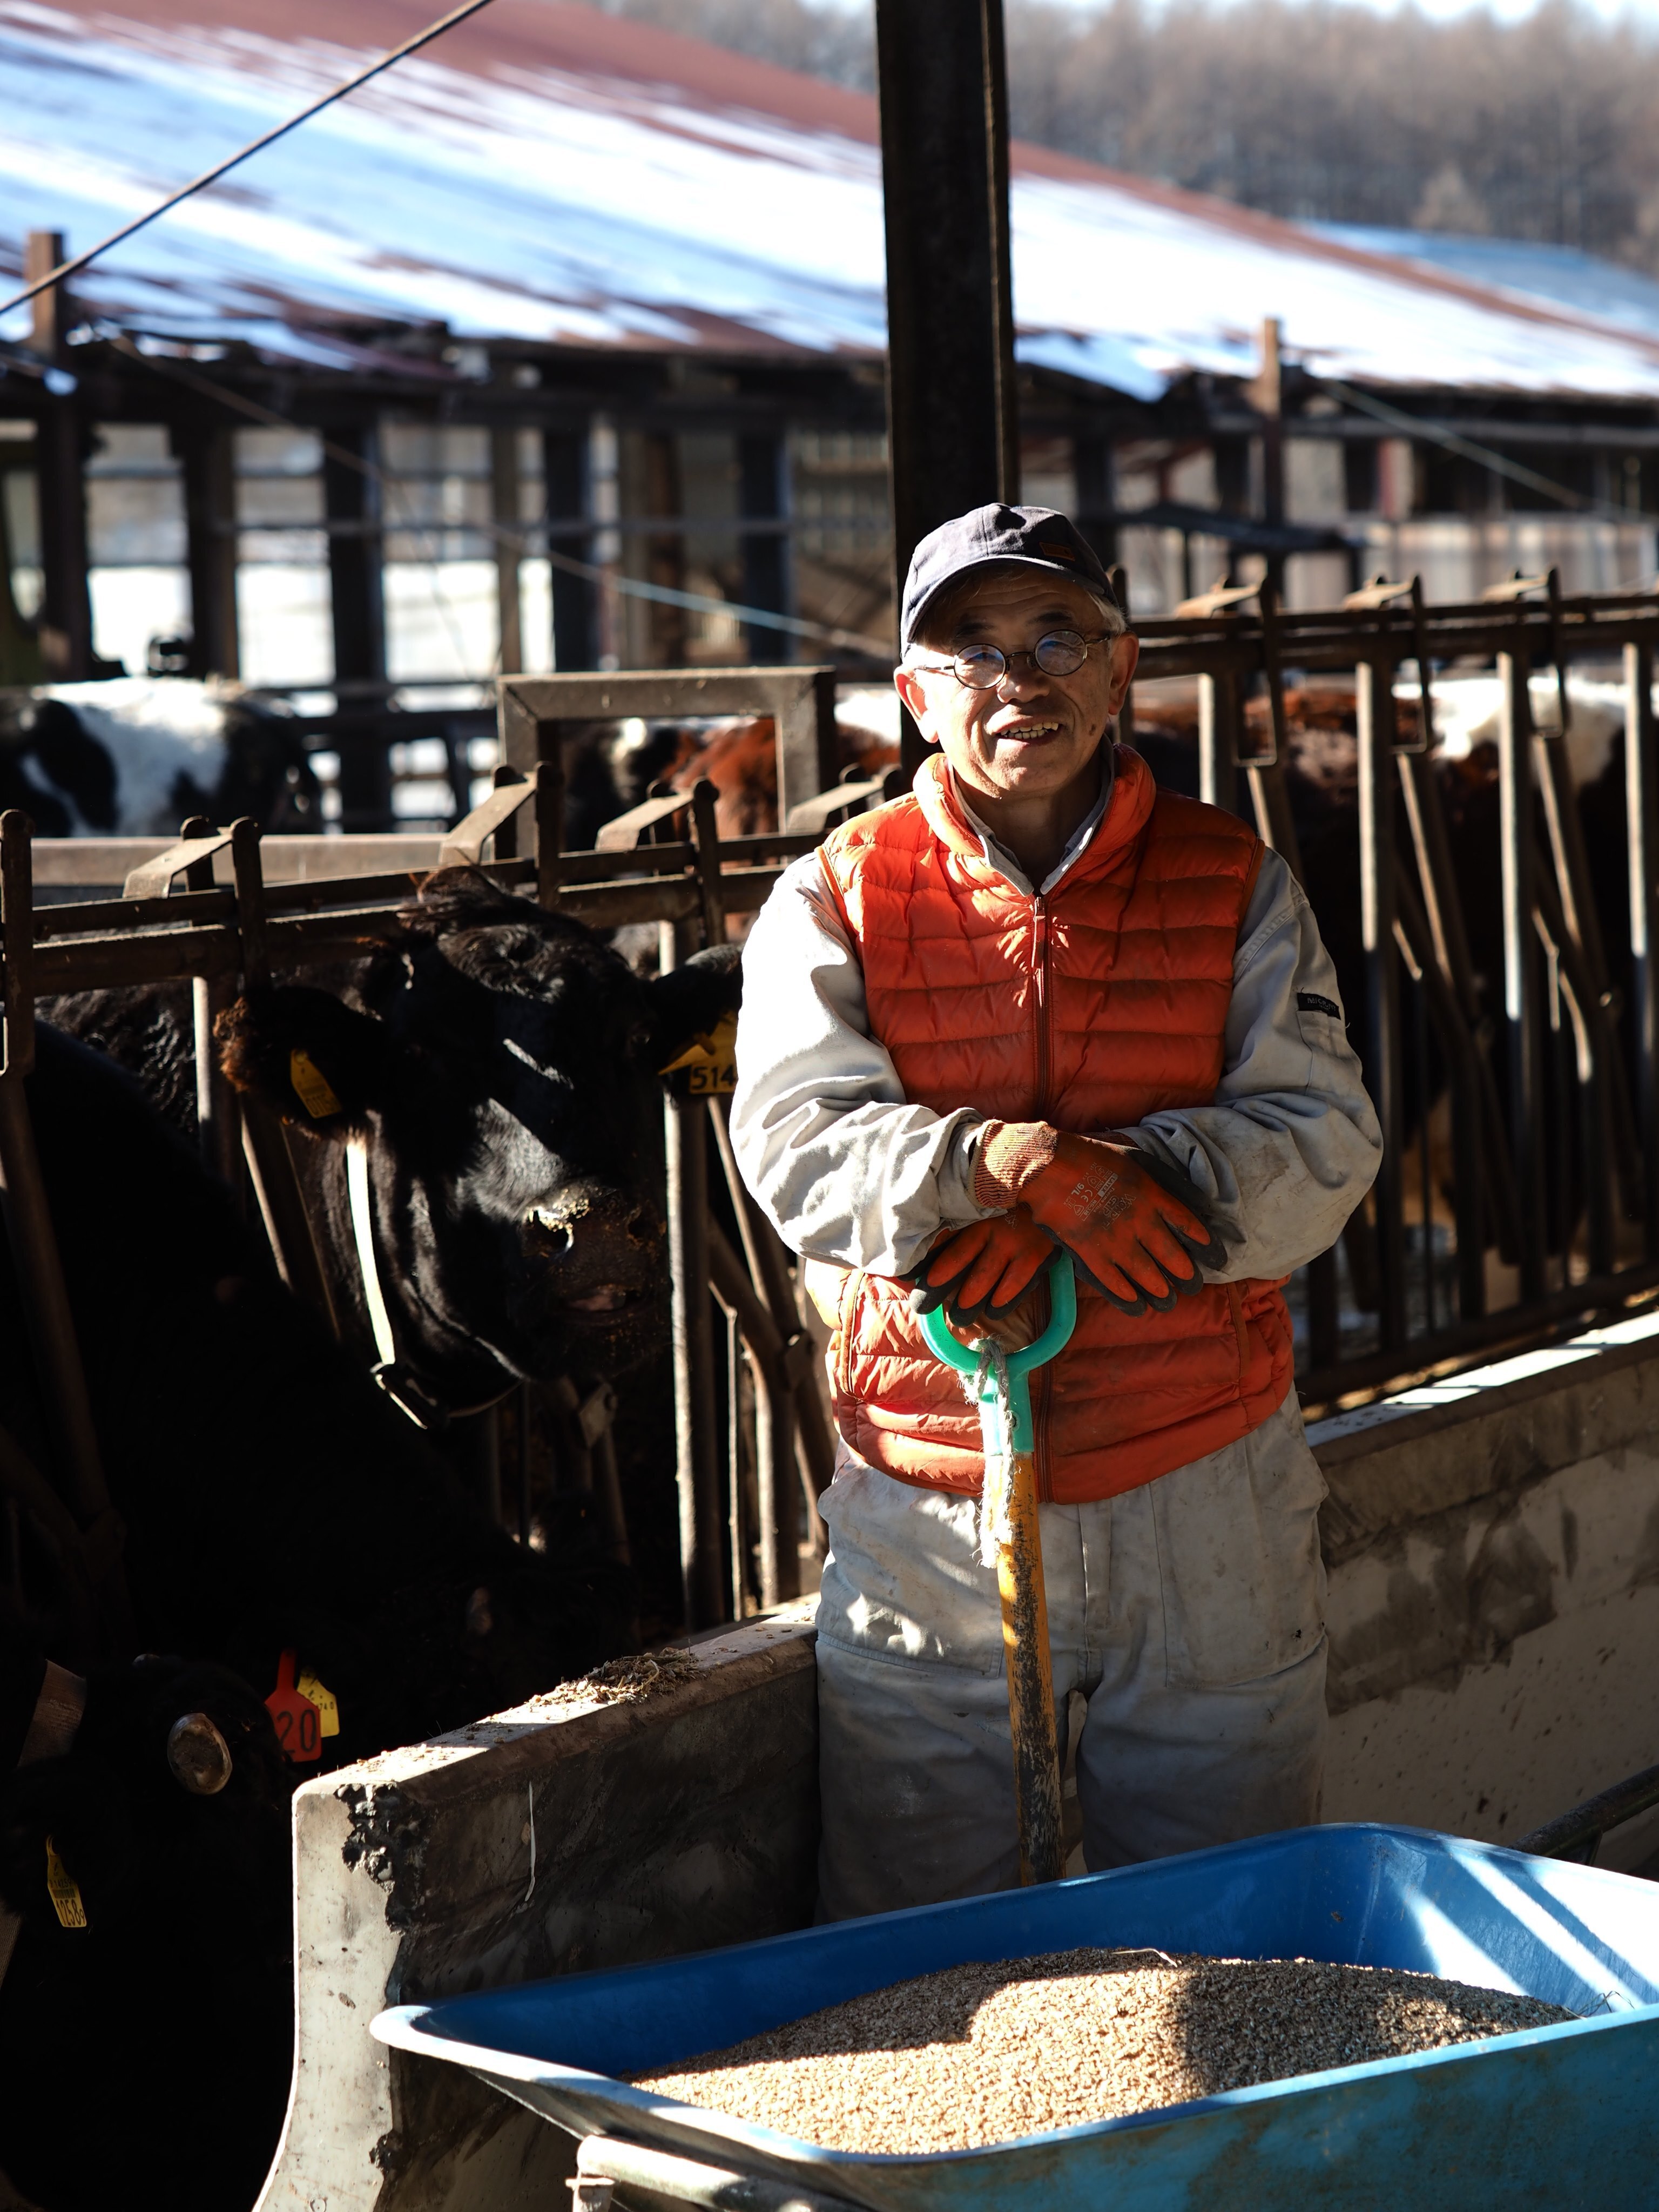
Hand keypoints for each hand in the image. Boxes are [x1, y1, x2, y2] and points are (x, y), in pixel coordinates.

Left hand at [907, 1207, 1052, 1324]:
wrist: (1060, 1191)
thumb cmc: (1016, 1206)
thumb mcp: (989, 1208)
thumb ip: (963, 1225)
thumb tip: (928, 1252)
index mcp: (974, 1212)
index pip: (943, 1236)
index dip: (923, 1257)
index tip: (904, 1275)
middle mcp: (990, 1225)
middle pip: (957, 1258)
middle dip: (936, 1285)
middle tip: (921, 1305)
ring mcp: (1012, 1240)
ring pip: (982, 1278)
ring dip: (968, 1300)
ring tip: (959, 1316)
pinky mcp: (1035, 1255)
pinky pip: (1014, 1284)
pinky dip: (1002, 1300)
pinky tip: (994, 1309)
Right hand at [976, 1123, 1225, 1315]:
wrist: (1049, 1166)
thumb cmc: (1092, 1157)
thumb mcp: (1137, 1159)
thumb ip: (1163, 1179)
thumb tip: (1192, 1197)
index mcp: (1153, 1195)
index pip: (1189, 1225)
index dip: (1206, 1244)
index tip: (1216, 1257)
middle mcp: (1140, 1222)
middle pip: (1174, 1258)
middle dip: (1187, 1276)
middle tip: (1193, 1285)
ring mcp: (1115, 1241)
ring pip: (1148, 1276)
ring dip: (1162, 1292)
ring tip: (1168, 1300)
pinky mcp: (1090, 1253)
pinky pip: (1114, 1283)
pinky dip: (1128, 1296)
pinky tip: (1137, 1303)